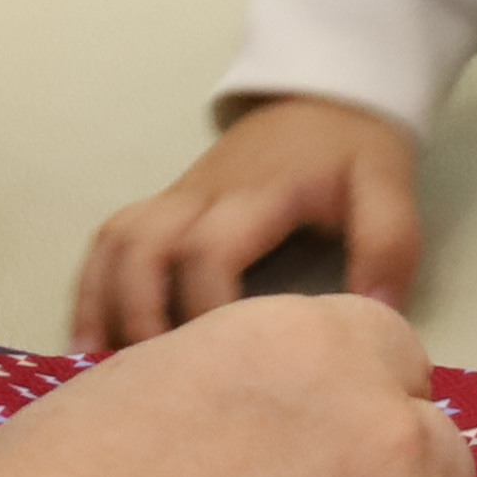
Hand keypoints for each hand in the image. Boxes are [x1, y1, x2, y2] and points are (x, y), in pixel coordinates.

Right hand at [72, 95, 418, 352]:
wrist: (325, 96)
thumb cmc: (351, 151)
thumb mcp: (386, 184)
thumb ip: (389, 243)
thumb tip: (374, 312)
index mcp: (256, 193)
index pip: (209, 250)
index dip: (206, 310)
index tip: (225, 362)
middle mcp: (202, 196)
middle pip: (142, 245)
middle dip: (138, 313)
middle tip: (156, 380)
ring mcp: (176, 200)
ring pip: (116, 241)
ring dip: (103, 303)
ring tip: (102, 371)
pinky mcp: (166, 208)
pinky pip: (111, 241)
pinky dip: (93, 287)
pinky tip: (87, 342)